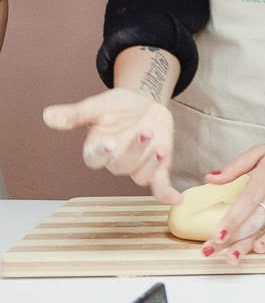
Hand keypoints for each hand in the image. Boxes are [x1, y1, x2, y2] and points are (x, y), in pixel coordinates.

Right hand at [42, 89, 179, 203]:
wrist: (144, 103)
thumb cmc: (119, 106)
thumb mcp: (99, 106)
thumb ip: (76, 114)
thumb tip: (48, 115)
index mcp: (98, 148)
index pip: (94, 159)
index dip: (101, 153)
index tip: (108, 143)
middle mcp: (115, 161)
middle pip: (121, 166)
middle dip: (134, 150)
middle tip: (145, 131)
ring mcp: (137, 165)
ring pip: (140, 175)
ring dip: (151, 164)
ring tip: (160, 147)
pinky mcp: (156, 166)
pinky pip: (159, 185)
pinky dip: (167, 193)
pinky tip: (177, 199)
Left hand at [200, 137, 264, 263]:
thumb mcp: (262, 152)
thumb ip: (235, 166)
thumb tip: (211, 177)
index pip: (243, 205)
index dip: (229, 223)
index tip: (216, 236)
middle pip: (251, 222)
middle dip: (230, 239)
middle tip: (211, 252)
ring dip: (246, 245)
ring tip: (232, 257)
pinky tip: (260, 248)